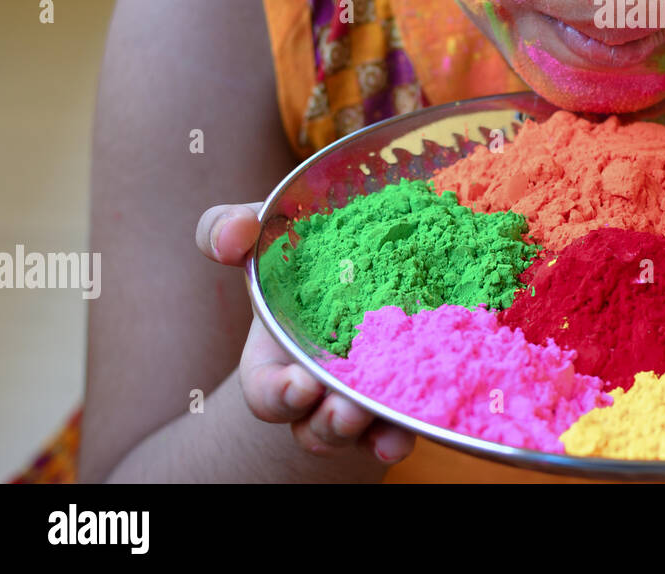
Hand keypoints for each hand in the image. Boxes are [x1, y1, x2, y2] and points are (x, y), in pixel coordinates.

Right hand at [196, 202, 416, 465]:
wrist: (363, 258)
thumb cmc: (299, 255)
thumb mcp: (264, 236)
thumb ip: (231, 230)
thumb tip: (232, 236)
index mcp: (275, 362)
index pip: (266, 393)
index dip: (279, 395)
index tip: (301, 385)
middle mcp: (319, 390)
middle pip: (316, 427)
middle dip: (332, 424)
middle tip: (351, 411)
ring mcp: (362, 395)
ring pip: (364, 433)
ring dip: (376, 435)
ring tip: (393, 433)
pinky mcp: (404, 389)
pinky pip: (408, 417)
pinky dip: (417, 421)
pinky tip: (433, 415)